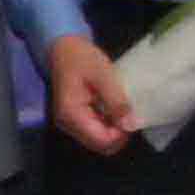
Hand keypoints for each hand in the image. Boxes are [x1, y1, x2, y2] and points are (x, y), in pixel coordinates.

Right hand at [43, 33, 140, 155]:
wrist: (62, 48)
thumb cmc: (81, 58)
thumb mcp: (103, 75)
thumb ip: (116, 101)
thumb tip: (131, 125)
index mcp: (72, 114)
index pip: (102, 140)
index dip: (121, 133)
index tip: (131, 115)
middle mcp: (67, 124)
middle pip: (100, 146)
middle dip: (118, 135)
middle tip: (128, 114)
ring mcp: (69, 124)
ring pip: (98, 141)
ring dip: (113, 131)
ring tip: (121, 111)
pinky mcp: (74, 120)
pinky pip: (94, 132)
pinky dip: (107, 126)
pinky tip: (112, 110)